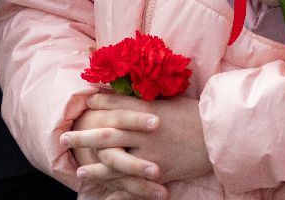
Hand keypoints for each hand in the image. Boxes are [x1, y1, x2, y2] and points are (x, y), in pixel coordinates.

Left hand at [64, 92, 211, 194]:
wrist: (219, 136)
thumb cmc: (199, 114)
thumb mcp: (175, 101)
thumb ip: (153, 101)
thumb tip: (135, 95)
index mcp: (151, 110)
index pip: (119, 105)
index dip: (100, 103)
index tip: (85, 101)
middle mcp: (147, 131)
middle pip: (109, 132)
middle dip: (84, 135)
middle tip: (64, 137)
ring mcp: (152, 152)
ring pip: (116, 159)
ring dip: (95, 164)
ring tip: (78, 168)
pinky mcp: (159, 171)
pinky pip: (133, 180)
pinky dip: (117, 185)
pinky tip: (104, 189)